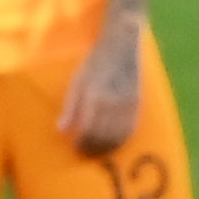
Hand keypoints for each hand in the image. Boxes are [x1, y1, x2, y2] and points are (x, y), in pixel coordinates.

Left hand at [55, 18, 143, 156]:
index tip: (75, 147)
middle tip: (85, 153)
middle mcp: (111, 101)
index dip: (81, 143)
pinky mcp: (137, 103)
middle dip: (93, 148)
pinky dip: (121, 140)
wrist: (122, 46)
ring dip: (106, 148)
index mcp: (93, 95)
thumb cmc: (95, 62)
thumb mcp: (77, 81)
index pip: (87, 129)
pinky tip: (113, 143)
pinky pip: (130, 129)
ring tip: (97, 151)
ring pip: (117, 136)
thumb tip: (60, 131)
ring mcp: (126, 103)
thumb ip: (69, 107)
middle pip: (102, 136)